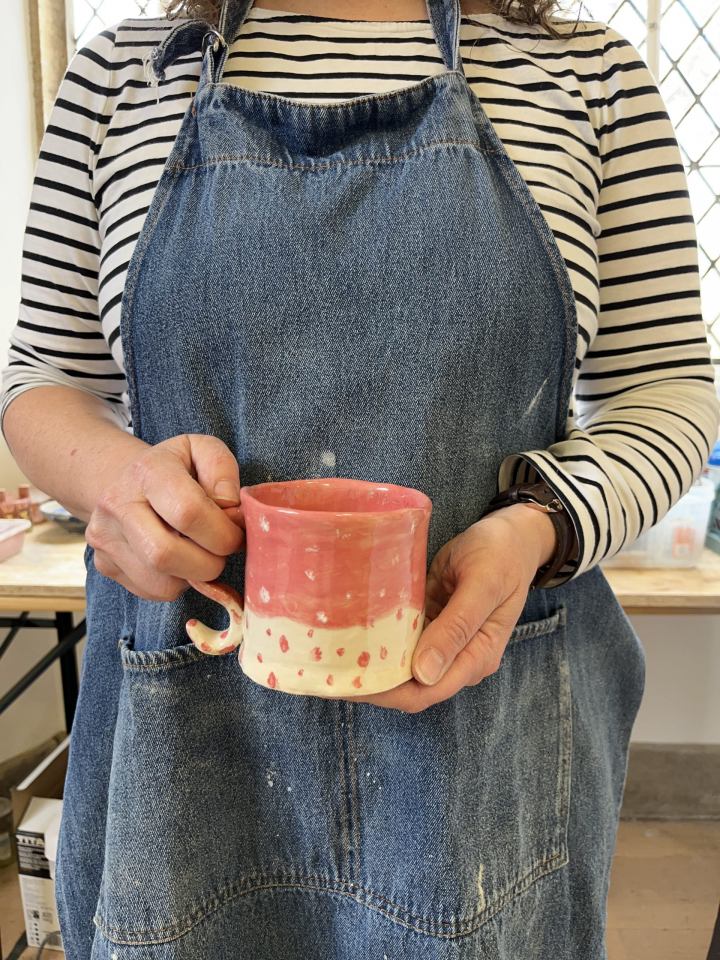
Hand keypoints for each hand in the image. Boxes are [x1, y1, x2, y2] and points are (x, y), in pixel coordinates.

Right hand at [85, 434, 244, 600]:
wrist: (126, 481)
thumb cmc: (175, 468)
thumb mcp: (204, 451)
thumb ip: (223, 471)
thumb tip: (229, 508)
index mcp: (147, 471)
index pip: (188, 512)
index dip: (222, 532)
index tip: (235, 533)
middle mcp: (117, 505)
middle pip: (166, 555)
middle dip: (210, 563)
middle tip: (222, 550)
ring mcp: (106, 538)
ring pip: (162, 583)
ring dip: (195, 576)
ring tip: (201, 553)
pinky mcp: (105, 564)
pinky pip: (153, 591)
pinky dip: (178, 583)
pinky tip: (181, 561)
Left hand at [340, 504, 556, 712]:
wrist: (514, 534)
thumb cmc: (501, 555)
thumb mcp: (482, 585)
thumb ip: (456, 628)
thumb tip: (425, 674)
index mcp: (477, 657)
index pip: (425, 692)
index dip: (386, 693)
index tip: (349, 683)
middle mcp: (459, 658)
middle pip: (409, 686)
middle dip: (371, 684)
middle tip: (328, 671)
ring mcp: (444, 641)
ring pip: (402, 666)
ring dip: (371, 665)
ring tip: (330, 656)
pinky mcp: (432, 622)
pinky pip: (402, 640)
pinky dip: (379, 640)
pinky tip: (350, 632)